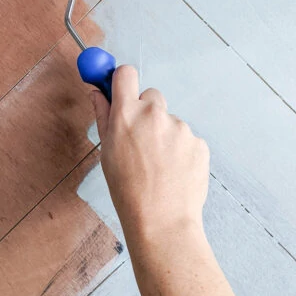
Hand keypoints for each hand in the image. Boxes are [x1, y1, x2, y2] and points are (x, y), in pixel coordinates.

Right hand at [91, 65, 209, 244]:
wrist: (161, 221)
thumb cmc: (128, 191)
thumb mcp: (107, 152)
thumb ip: (103, 117)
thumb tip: (97, 93)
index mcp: (127, 115)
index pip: (126, 74)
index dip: (122, 80)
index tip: (121, 88)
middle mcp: (154, 114)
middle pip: (151, 96)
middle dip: (145, 112)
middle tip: (140, 140)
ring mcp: (180, 127)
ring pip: (169, 121)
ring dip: (164, 135)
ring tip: (158, 166)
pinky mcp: (198, 142)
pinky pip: (186, 138)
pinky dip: (180, 150)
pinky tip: (173, 172)